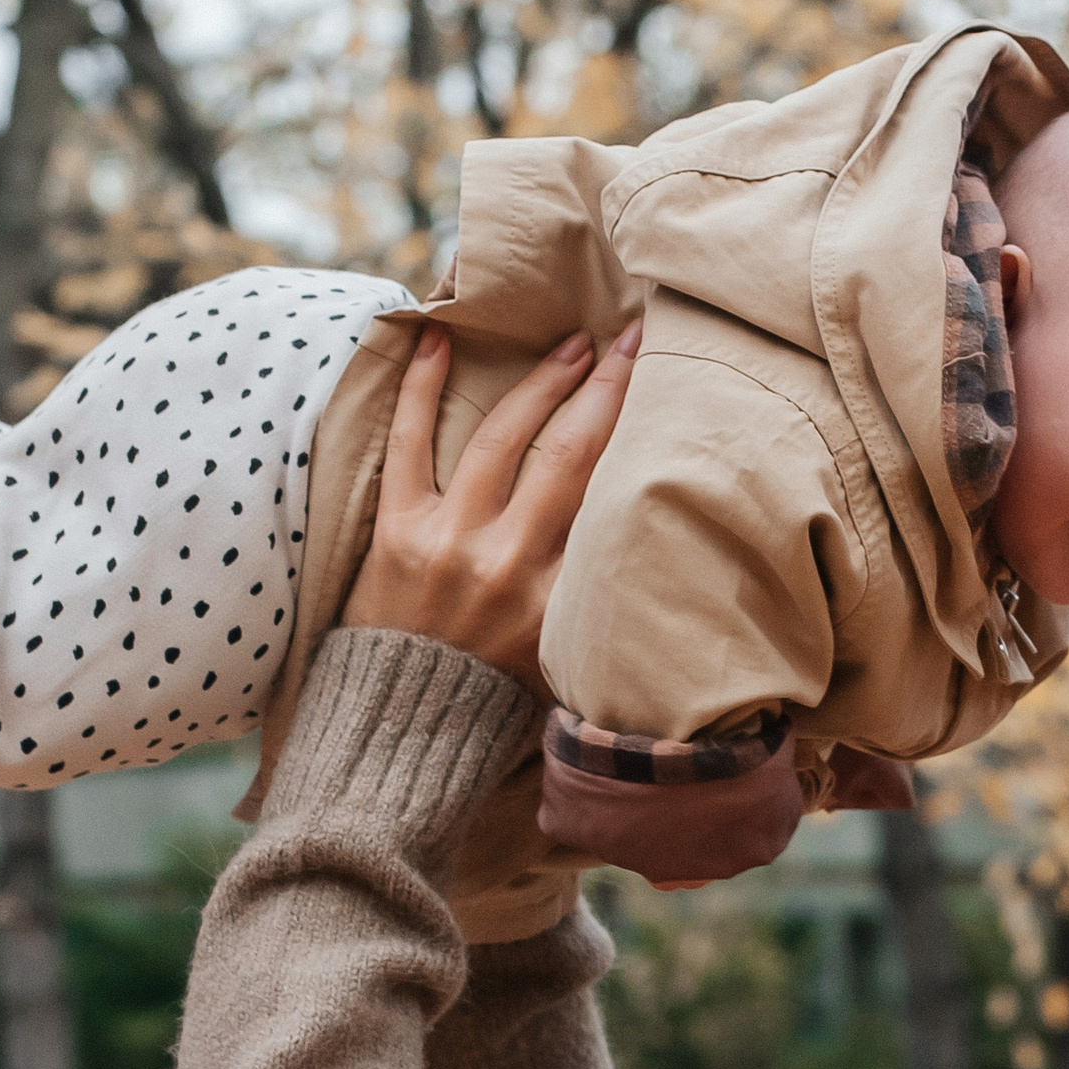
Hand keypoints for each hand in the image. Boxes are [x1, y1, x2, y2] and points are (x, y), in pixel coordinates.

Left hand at [343, 322, 636, 693]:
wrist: (404, 731)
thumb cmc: (496, 696)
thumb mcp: (569, 662)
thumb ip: (603, 606)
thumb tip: (662, 549)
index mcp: (559, 600)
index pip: (612, 503)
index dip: (643, 440)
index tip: (671, 392)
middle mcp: (509, 564)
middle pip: (570, 455)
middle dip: (607, 389)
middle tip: (630, 339)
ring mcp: (449, 542)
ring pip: (501, 439)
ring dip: (543, 382)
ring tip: (572, 344)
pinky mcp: (397, 532)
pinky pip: (408, 443)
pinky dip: (420, 387)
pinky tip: (438, 337)